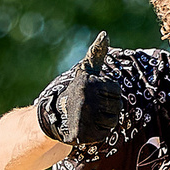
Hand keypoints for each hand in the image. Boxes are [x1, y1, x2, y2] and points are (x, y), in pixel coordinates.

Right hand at [33, 32, 125, 146]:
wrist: (51, 116)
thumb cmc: (73, 91)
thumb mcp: (84, 71)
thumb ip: (96, 55)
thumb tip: (104, 35)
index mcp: (89, 83)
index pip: (117, 91)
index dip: (109, 94)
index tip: (95, 95)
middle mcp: (86, 99)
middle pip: (117, 108)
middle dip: (108, 109)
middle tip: (92, 108)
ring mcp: (84, 117)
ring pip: (112, 122)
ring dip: (104, 122)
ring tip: (89, 116)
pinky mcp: (82, 133)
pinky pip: (103, 135)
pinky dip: (97, 133)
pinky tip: (87, 127)